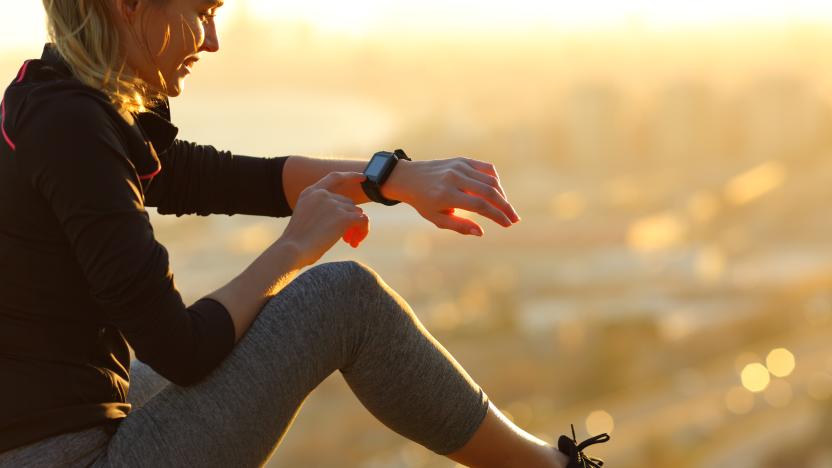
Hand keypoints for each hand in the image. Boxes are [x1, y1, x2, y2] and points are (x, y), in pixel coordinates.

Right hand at [278, 172, 369, 266]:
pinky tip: (354, 242)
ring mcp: (334, 204)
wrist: (291, 250)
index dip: (350, 176)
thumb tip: (351, 216)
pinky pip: (363, 221)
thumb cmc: (296, 242)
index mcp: (310, 192)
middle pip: (349, 203)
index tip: (363, 178)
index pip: (334, 177)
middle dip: (350, 219)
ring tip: (350, 241)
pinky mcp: (344, 217)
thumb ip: (322, 211)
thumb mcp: (305, 218)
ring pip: (357, 213)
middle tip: (347, 238)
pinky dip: (363, 231)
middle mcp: (323, 195)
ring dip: (356, 227)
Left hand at [383, 157, 519, 235]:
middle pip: (489, 191)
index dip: (497, 215)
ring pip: (490, 179)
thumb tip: (481, 232)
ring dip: (502, 195)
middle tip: (514, 219)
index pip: (479, 205)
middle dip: (505, 206)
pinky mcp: (462, 160)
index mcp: (446, 195)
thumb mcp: (437, 219)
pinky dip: (495, 180)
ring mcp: (459, 166)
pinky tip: (498, 192)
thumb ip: (459, 226)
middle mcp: (454, 178)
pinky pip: (486, 168)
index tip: (507, 224)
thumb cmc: (423, 202)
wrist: (409, 177)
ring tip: (506, 208)